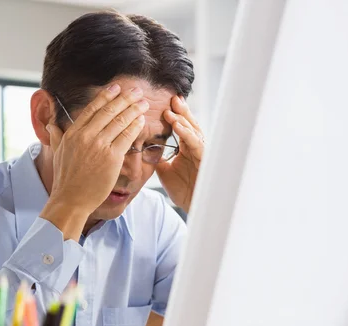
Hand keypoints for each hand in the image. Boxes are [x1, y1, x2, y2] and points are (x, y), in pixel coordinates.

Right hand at [40, 84, 148, 239]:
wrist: (71, 199)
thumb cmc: (65, 179)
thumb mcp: (57, 154)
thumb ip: (56, 137)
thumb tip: (50, 125)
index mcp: (73, 133)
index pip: (92, 109)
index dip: (106, 96)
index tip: (115, 87)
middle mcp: (86, 136)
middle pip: (109, 111)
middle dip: (125, 98)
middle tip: (136, 91)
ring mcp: (99, 146)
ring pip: (120, 121)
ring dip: (134, 110)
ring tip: (143, 103)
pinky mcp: (111, 158)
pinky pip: (126, 137)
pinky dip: (135, 127)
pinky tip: (141, 121)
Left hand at [157, 95, 204, 212]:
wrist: (194, 205)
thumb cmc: (183, 190)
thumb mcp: (165, 170)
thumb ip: (157, 157)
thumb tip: (143, 147)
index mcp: (187, 148)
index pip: (180, 127)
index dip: (174, 115)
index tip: (162, 104)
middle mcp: (195, 147)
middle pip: (189, 124)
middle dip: (180, 110)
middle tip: (171, 98)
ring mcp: (201, 152)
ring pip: (193, 130)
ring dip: (182, 119)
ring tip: (170, 109)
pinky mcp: (205, 159)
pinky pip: (195, 142)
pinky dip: (186, 133)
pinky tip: (178, 125)